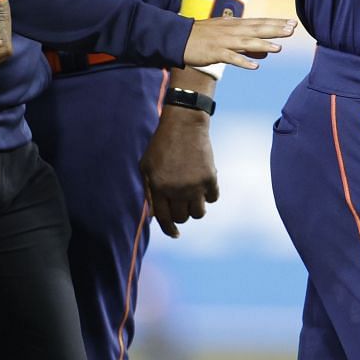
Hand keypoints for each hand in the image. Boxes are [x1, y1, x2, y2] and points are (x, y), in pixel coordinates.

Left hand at [141, 105, 217, 238]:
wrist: (184, 125)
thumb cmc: (162, 145)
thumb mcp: (146, 167)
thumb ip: (148, 191)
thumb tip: (155, 215)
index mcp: (158, 188)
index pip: (164, 219)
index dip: (169, 229)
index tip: (175, 234)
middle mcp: (176, 190)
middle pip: (182, 218)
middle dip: (181, 214)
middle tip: (182, 204)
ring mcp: (194, 185)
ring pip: (198, 213)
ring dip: (196, 208)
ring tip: (193, 197)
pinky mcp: (210, 178)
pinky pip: (213, 198)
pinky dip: (209, 194)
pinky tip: (204, 184)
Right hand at [183, 17, 294, 70]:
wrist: (179, 38)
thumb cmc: (203, 36)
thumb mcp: (225, 33)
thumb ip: (245, 40)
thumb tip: (263, 48)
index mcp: (235, 25)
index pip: (259, 22)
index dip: (276, 22)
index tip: (292, 22)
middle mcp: (232, 30)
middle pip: (257, 29)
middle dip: (275, 29)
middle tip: (292, 29)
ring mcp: (224, 41)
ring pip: (246, 42)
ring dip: (263, 44)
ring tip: (279, 48)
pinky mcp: (215, 53)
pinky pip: (231, 58)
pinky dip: (242, 61)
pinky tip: (254, 66)